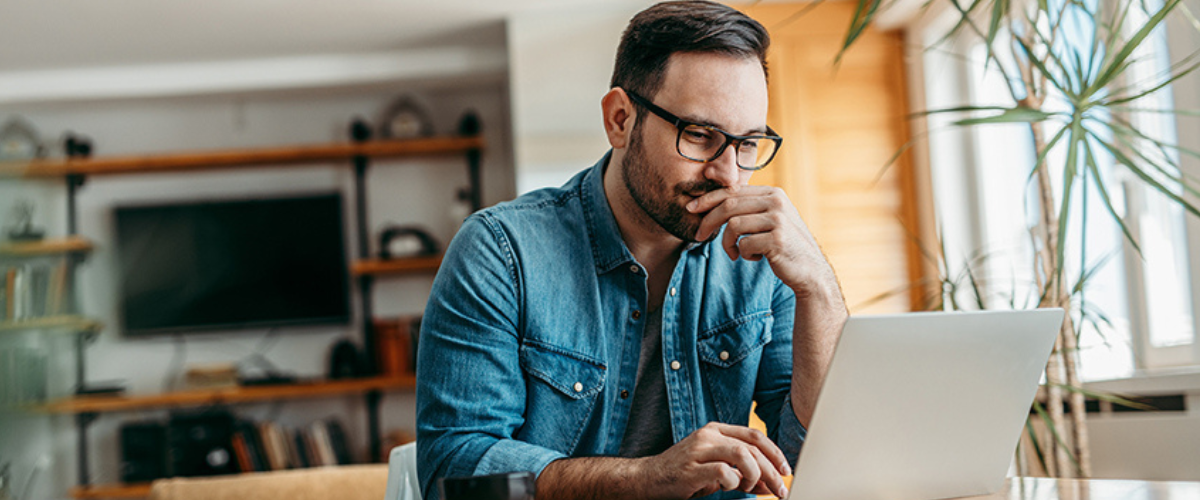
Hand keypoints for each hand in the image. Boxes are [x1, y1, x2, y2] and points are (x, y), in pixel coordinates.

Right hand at [636, 422, 790, 498]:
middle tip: (779, 489)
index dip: (775, 453)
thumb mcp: (716, 472)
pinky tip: (730, 487)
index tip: (785, 471)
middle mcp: (708, 436)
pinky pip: (724, 471)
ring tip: (752, 487)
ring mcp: (698, 450)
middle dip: (771, 471)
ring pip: (742, 455)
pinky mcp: (690, 469)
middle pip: (752, 447)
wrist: (647, 480)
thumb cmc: (683, 475)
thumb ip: (742, 475)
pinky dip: (734, 482)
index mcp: (715, 431)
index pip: (754, 436)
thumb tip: (769, 484)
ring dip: (755, 474)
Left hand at [687, 185, 835, 297]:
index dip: (708, 199)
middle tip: (699, 236)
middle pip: (729, 205)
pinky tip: (755, 258)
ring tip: (736, 253)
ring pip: (733, 226)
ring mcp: (778, 219)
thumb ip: (749, 208)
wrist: (810, 270)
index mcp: (773, 193)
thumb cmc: (783, 246)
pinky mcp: (777, 239)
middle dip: (708, 221)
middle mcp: (777, 202)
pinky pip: (744, 244)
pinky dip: (744, 254)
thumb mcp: (769, 220)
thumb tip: (712, 202)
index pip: (733, 191)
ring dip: (727, 243)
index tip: (691, 208)